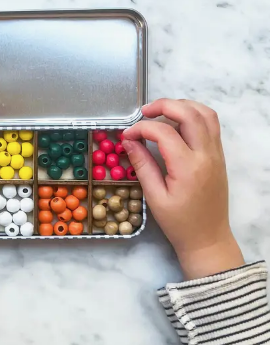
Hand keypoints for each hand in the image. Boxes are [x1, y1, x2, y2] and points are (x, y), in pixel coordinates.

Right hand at [123, 99, 243, 279]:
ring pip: (206, 114)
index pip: (163, 132)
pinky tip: (177, 123)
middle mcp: (206, 155)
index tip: (126, 136)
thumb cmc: (179, 222)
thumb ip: (142, 165)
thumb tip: (128, 142)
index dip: (141, 128)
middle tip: (143, 113)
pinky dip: (194, 116)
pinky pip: (211, 125)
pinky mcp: (219, 156)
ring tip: (161, 113)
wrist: (208, 238)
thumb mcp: (154, 197)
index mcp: (187, 167)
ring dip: (183, 106)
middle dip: (164, 105)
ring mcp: (216, 154)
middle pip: (189, 114)